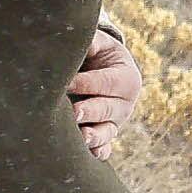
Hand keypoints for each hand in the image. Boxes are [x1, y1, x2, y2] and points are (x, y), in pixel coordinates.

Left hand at [66, 25, 144, 158]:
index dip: (86, 82)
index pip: (106, 82)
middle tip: (73, 113)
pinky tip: (92, 155)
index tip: (65, 83)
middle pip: (107, 108)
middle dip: (90, 110)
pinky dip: (100, 152)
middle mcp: (125, 103)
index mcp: (126, 78)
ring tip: (82, 138)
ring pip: (107, 130)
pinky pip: (106, 146)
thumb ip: (91, 41)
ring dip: (95, 136)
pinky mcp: (107, 135)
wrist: (107, 71)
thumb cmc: (98, 54)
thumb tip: (76, 37)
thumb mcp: (100, 44)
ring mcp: (116, 122)